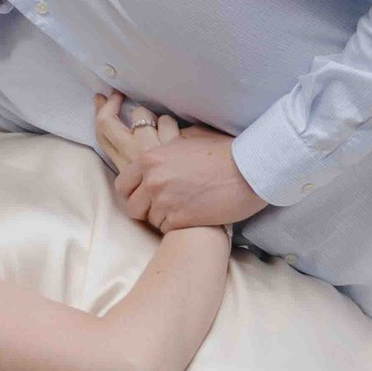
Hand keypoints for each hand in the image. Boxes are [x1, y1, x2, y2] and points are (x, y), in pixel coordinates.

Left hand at [93, 91, 266, 233]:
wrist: (248, 169)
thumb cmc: (224, 151)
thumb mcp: (188, 140)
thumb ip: (166, 148)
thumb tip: (160, 147)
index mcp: (150, 159)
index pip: (122, 184)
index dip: (133, 191)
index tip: (144, 194)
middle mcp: (152, 181)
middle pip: (132, 207)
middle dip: (145, 208)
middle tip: (163, 206)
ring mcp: (164, 202)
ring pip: (150, 221)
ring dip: (163, 218)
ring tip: (183, 209)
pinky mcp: (179, 220)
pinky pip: (166, 230)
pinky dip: (177, 227)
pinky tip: (192, 216)